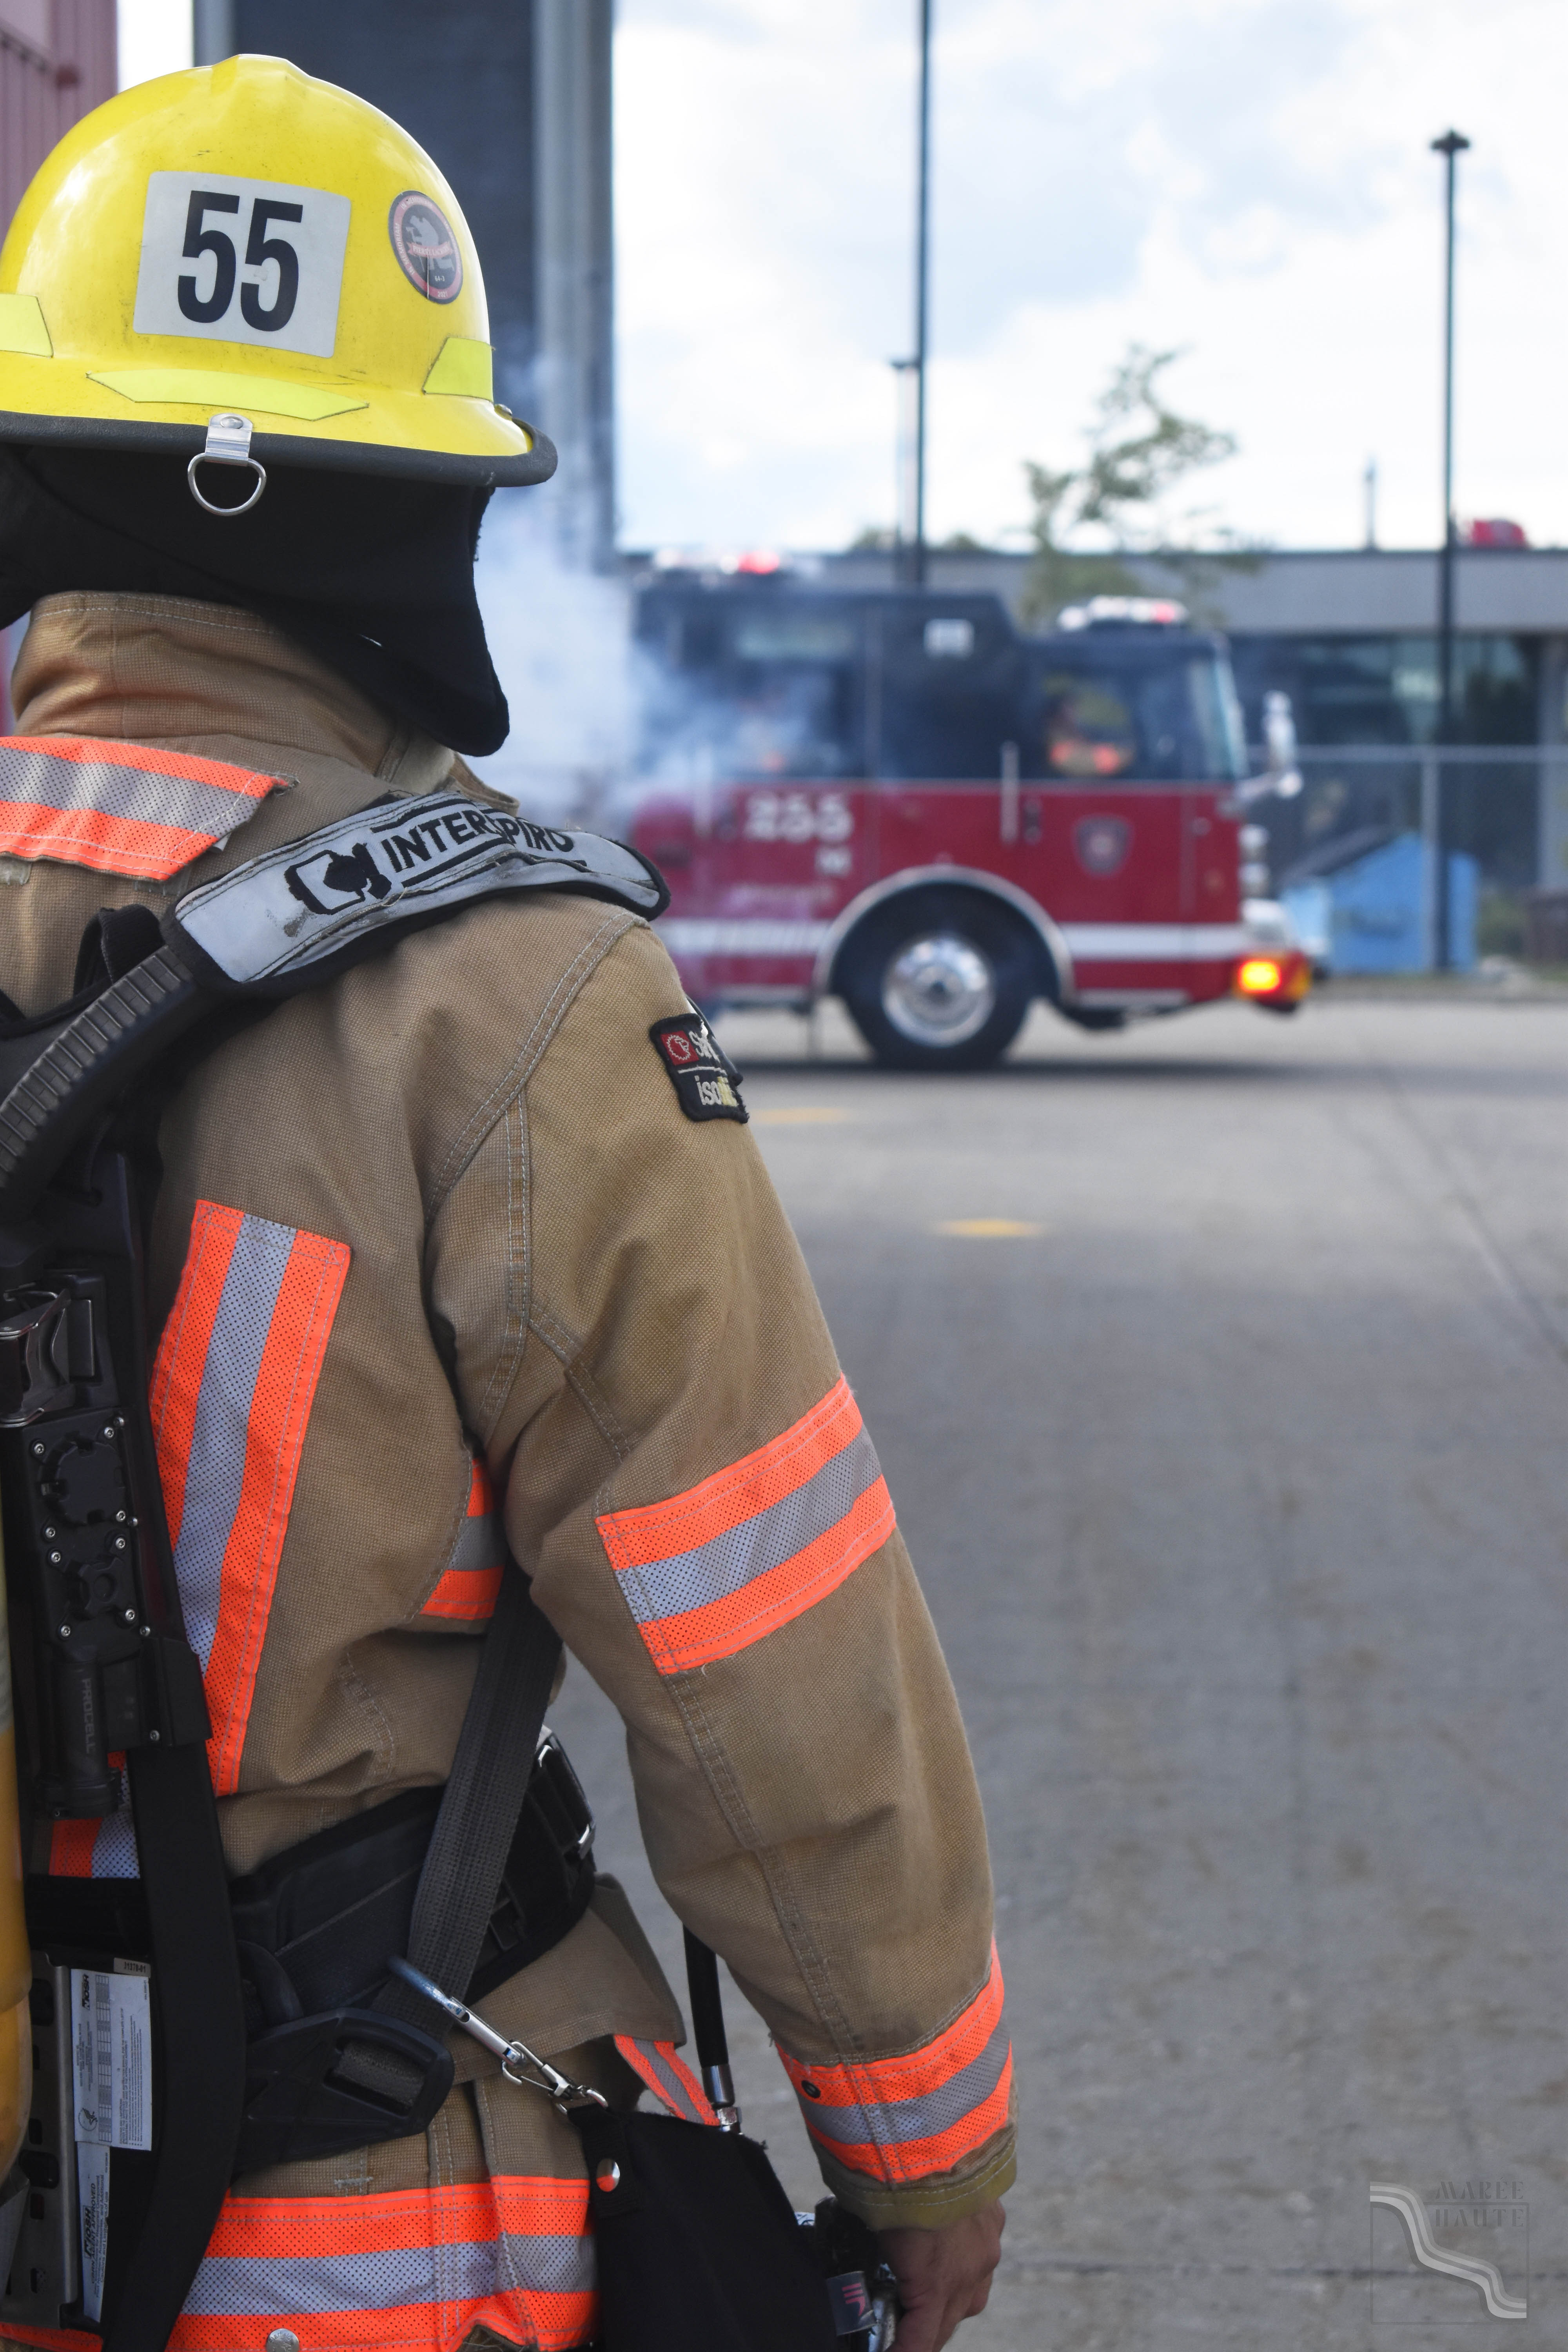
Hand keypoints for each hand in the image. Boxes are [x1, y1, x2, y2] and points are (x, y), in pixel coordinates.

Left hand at [876, 2199, 1004, 2351]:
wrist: (929, 2144)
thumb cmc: (895, 2190)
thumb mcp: (879, 2243)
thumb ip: (887, 2273)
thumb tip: (884, 2280)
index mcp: (935, 2287)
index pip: (920, 2343)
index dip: (904, 2351)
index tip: (891, 2350)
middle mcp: (967, 2277)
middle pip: (948, 2325)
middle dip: (926, 2332)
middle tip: (904, 2328)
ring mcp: (986, 2250)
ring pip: (971, 2293)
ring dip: (950, 2298)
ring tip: (928, 2290)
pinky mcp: (994, 2222)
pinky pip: (982, 2255)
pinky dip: (967, 2259)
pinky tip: (950, 2248)